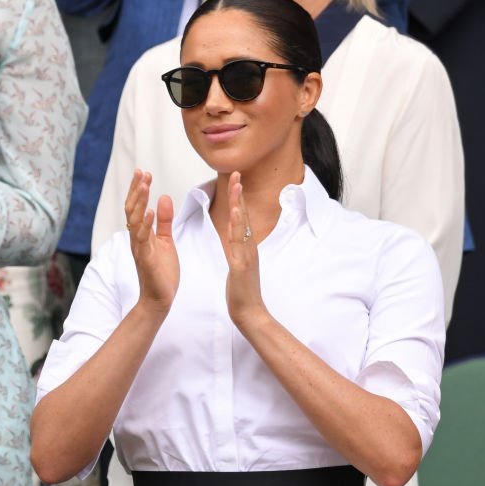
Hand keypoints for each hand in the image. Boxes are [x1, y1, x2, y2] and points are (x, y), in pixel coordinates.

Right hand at [125, 170, 178, 312]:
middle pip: (132, 209)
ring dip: (140, 202)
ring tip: (144, 185)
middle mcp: (136, 239)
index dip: (139, 190)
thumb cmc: (162, 272)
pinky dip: (146, 225)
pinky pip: (143, 239)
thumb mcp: (166, 241)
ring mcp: (139, 248)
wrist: (160, 299)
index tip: (144, 173)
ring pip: (134, 221)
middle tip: (141, 172)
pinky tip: (151, 211)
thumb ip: (164, 221)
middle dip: (136, 190)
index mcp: (141, 234)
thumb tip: (164, 198)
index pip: (137, 207)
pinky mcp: (146, 259)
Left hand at [223, 172, 267, 329]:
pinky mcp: (241, 267)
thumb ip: (238, 249)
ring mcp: (247, 256)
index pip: (241, 218)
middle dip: (240, 194)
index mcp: (245, 247)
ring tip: (236, 186)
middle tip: (236, 172)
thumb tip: (236, 236)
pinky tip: (235, 215)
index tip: (235, 179)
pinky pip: (239, 244)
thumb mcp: (238, 264)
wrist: (249, 313)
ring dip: (240, 205)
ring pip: (243, 227)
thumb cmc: (242, 291)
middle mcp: (249, 248)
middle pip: (244, 216)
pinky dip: (238, 228)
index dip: (239, 198)